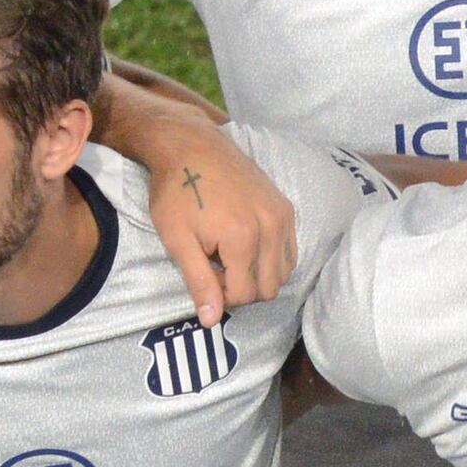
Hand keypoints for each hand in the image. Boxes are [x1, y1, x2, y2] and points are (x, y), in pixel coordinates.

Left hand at [144, 129, 295, 324]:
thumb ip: (199, 282)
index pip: (244, 295)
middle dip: (243, 288)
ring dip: (259, 275)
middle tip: (216, 267)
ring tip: (231, 256)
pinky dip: (271, 258)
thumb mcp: (178, 240)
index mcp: (242, 239)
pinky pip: (289, 250)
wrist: (192, 145)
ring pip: (284, 273)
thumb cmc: (176, 192)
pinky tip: (246, 243)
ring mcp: (282, 217)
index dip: (222, 295)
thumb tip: (212, 321)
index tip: (203, 274)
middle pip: (268, 289)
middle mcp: (270, 228)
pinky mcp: (286, 207)